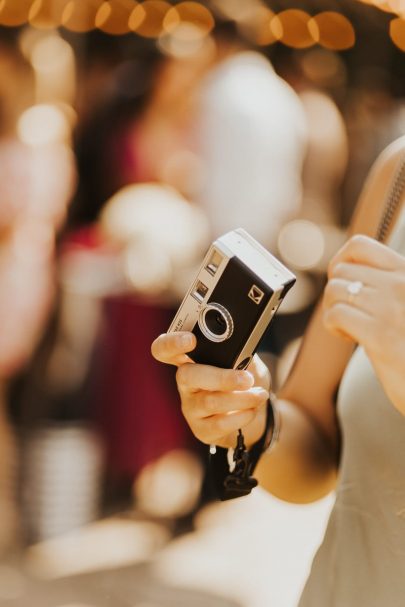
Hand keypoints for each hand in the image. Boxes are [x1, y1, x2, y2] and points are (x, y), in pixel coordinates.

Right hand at [151, 332, 269, 447]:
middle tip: (247, 379)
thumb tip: (244, 349)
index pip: (164, 349)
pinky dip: (241, 416)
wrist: (259, 414)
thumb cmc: (247, 381)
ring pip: (209, 402)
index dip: (171, 343)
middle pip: (186, 376)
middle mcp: (185, 383)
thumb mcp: (247, 360)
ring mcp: (190, 407)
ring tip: (259, 394)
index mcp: (191, 359)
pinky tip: (252, 410)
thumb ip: (242, 352)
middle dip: (220, 378)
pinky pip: (218, 423)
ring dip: (241, 398)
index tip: (191, 340)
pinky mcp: (201, 430)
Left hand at [323, 234, 404, 414]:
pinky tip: (350, 337)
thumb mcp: (402, 303)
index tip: (345, 285)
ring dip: (334, 309)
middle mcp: (403, 284)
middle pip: (341, 270)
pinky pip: (336, 315)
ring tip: (350, 326)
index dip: (340, 263)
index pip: (359, 246)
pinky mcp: (382, 336)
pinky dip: (333, 326)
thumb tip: (347, 275)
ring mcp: (393, 308)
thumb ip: (386, 288)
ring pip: (334, 290)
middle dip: (336, 292)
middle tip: (350, 314)